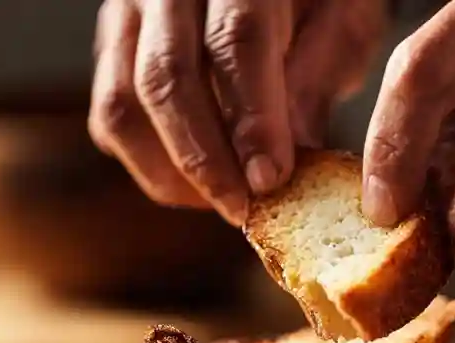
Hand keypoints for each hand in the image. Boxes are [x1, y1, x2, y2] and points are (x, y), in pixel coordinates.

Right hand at [89, 0, 385, 223]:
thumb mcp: (343, 19)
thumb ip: (318, 76)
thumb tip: (288, 163)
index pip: (235, 40)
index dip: (251, 118)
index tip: (270, 180)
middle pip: (166, 77)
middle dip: (205, 159)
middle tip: (242, 210)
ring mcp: (130, 13)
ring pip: (123, 105)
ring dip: (170, 171)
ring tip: (220, 201)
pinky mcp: (112, 45)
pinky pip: (111, 118)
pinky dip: (149, 163)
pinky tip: (196, 184)